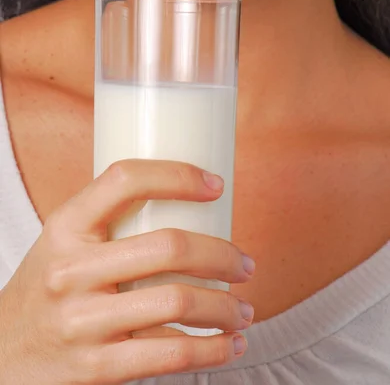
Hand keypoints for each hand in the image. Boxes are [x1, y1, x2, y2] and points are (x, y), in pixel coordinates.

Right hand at [0, 160, 254, 383]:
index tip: (216, 185)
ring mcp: (82, 321)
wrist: (4, 352)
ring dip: (227, 307)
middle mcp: (71, 270)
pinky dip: (213, 351)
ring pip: (178, 302)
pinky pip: (170, 355)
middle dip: (223, 255)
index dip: (178, 175)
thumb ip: (111, 220)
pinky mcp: (96, 368)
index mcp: (66, 226)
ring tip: (245, 309)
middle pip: (169, 247)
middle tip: (245, 265)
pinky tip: (230, 345)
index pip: (125, 179)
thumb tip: (186, 200)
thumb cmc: (50, 285)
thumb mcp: (64, 240)